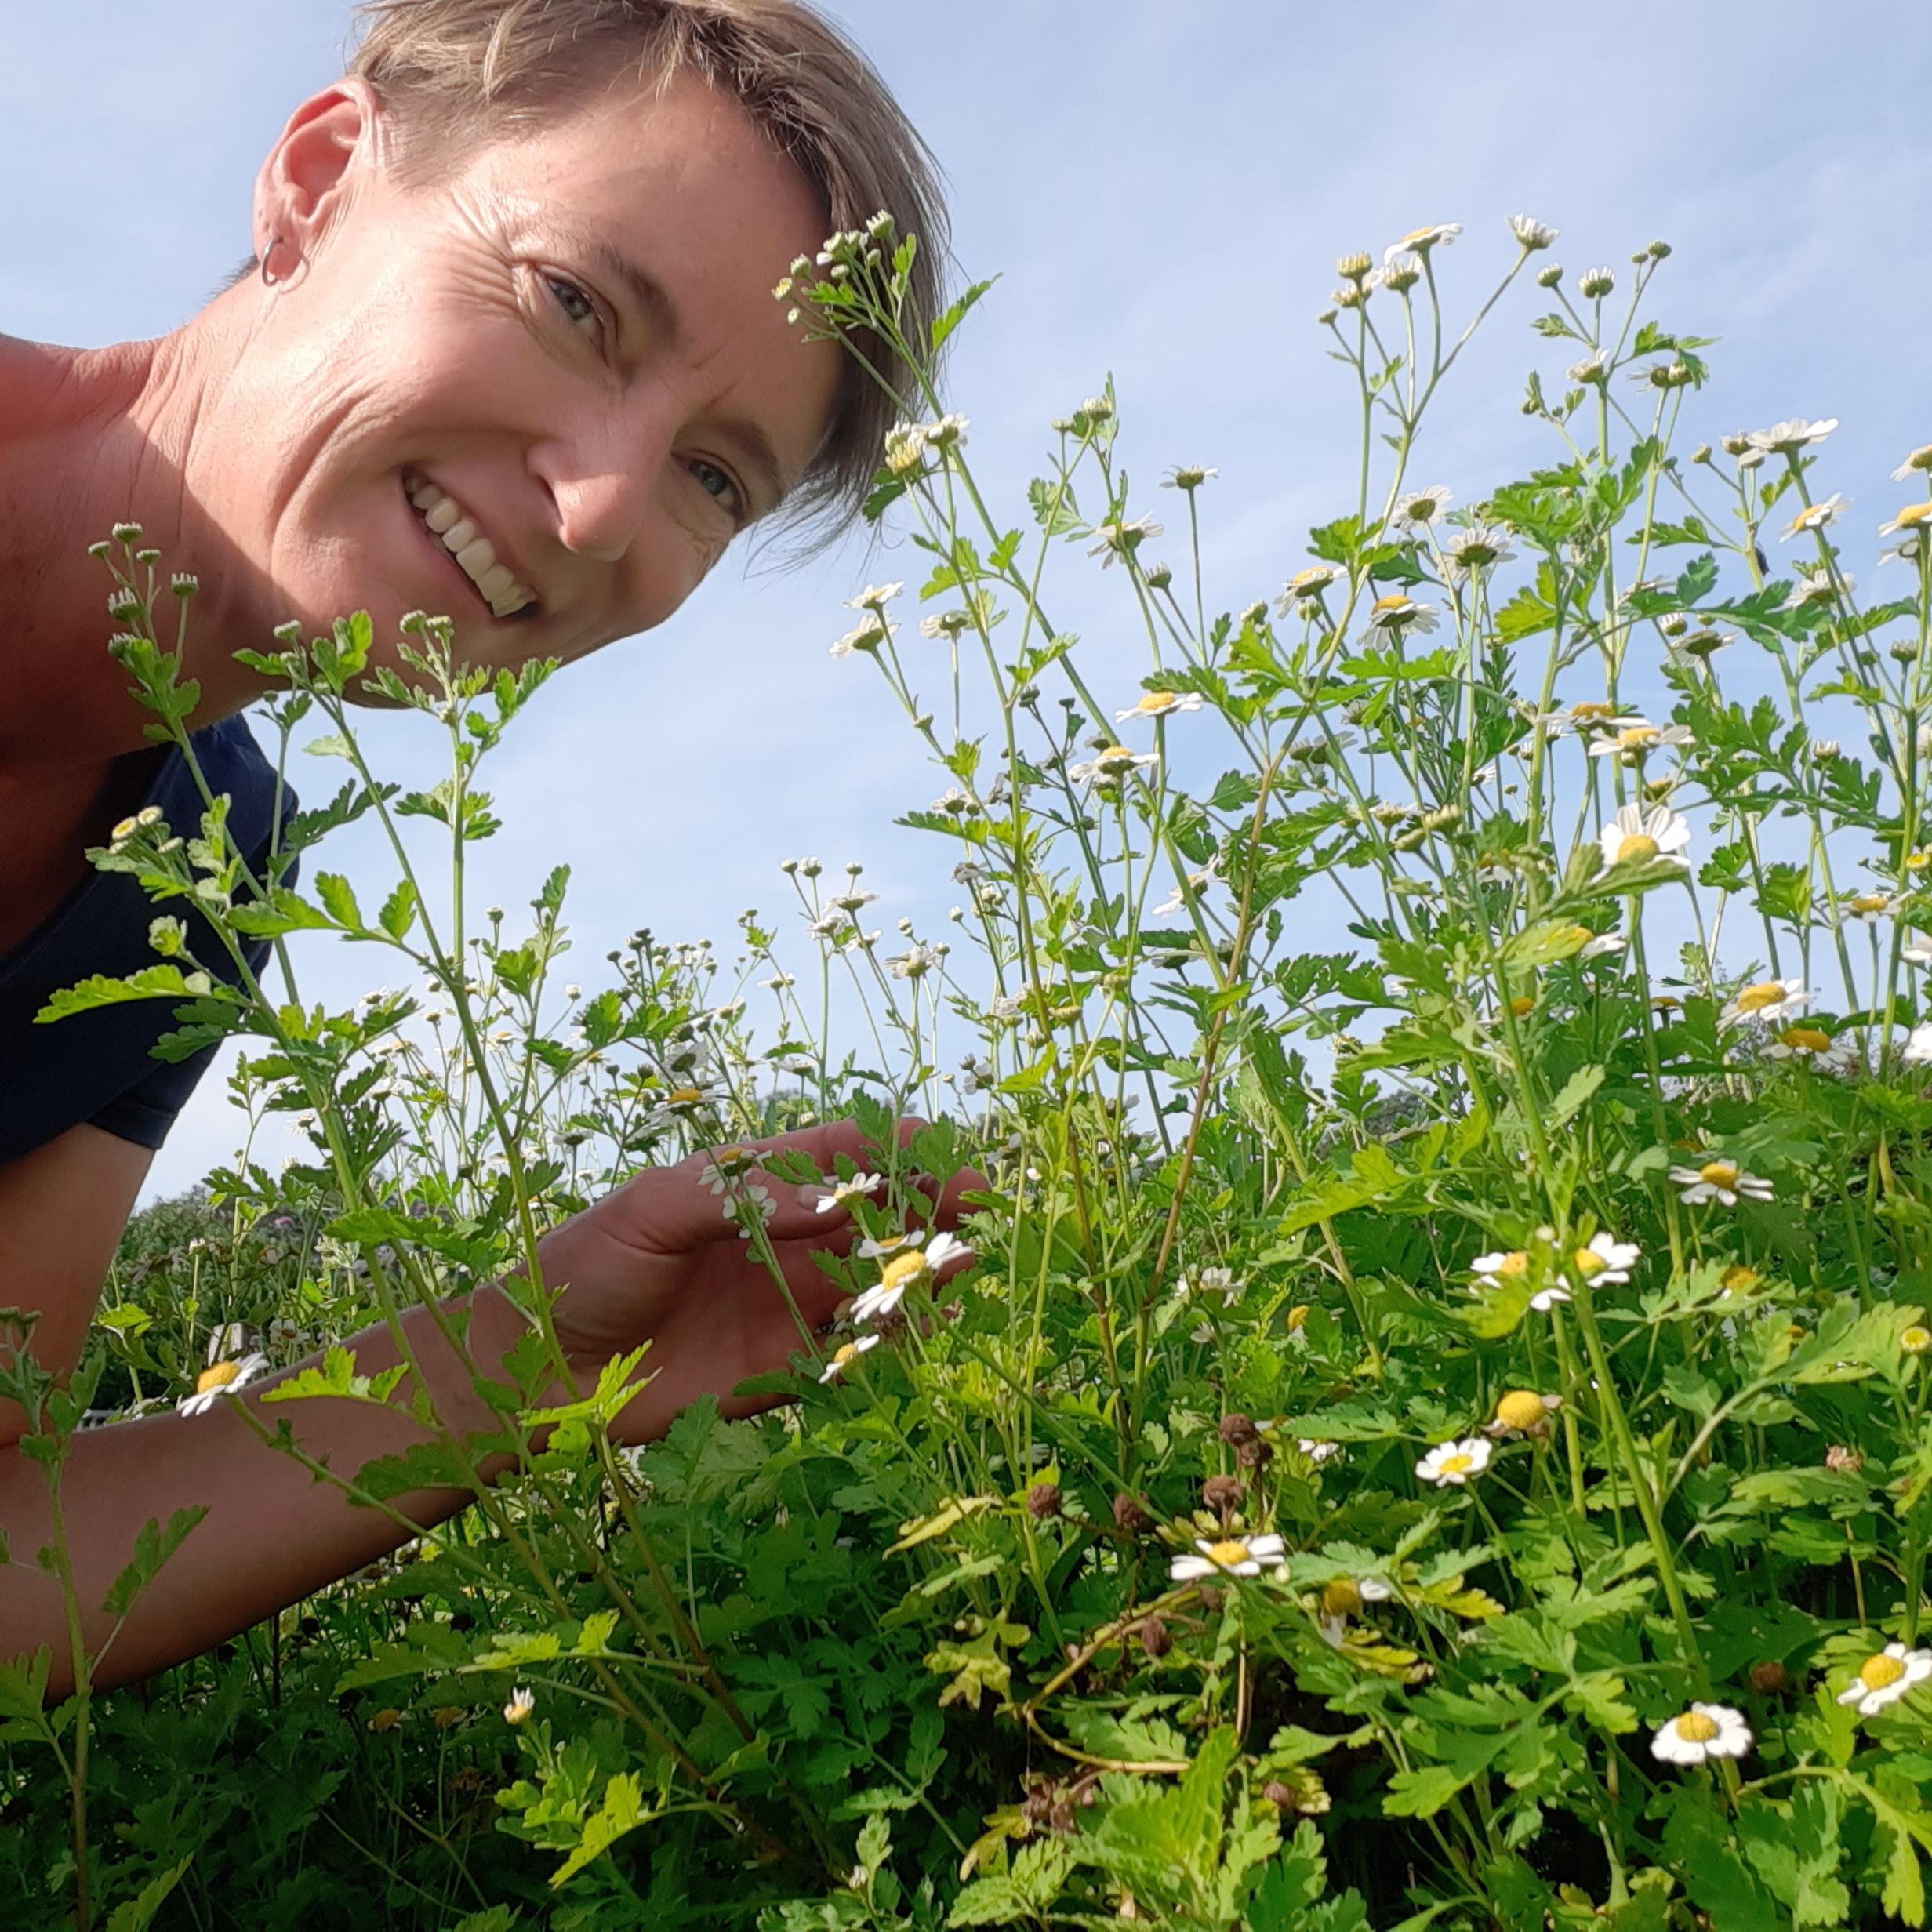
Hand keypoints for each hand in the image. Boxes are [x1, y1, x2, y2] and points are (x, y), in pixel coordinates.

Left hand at [526, 1116, 980, 1444]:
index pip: (836, 1157)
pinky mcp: (779, 1371)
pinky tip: (921, 1321)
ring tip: (962, 1257)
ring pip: (873, 1284)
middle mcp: (779, 1245)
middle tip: (974, 1201)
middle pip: (872, 1219)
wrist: (533, 1368)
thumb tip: (831, 1198)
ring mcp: (783, 1308)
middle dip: (926, 1205)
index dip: (889, 1147)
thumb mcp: (654, 1209)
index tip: (934, 1142)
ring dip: (920, 1270)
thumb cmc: (584, 1267)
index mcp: (749, 1190)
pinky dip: (890, 1339)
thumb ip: (742, 1197)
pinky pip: (849, 1353)